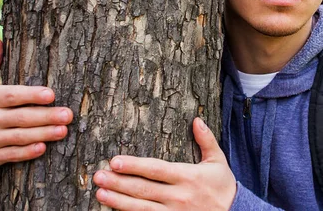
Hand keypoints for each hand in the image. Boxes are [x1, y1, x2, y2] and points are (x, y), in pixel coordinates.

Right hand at [0, 39, 73, 170]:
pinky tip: (43, 148)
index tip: (52, 94)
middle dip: (46, 116)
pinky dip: (27, 152)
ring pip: (19, 137)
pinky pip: (12, 155)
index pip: (12, 95)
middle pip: (21, 117)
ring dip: (43, 134)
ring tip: (63, 130)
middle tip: (68, 114)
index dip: (32, 95)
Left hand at [93, 117, 235, 209]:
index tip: (115, 161)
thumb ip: (206, 140)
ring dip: (119, 201)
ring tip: (100, 193)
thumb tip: (196, 119)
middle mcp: (178, 196)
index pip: (156, 170)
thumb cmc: (224, 186)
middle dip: (119, 182)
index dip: (134, 166)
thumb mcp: (218, 161)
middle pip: (143, 189)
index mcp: (188, 176)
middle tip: (98, 176)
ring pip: (141, 208)